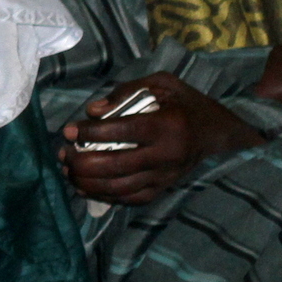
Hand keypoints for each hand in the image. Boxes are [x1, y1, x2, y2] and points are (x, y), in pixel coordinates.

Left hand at [57, 72, 265, 204]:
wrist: (218, 132)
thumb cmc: (186, 102)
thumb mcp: (162, 83)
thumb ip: (126, 91)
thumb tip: (93, 111)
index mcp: (167, 125)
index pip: (123, 132)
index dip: (92, 133)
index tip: (68, 129)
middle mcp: (167, 155)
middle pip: (118, 166)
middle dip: (83, 162)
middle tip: (62, 154)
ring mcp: (166, 176)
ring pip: (121, 187)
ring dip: (89, 182)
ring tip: (67, 171)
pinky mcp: (164, 189)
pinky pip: (132, 199)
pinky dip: (105, 196)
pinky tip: (85, 187)